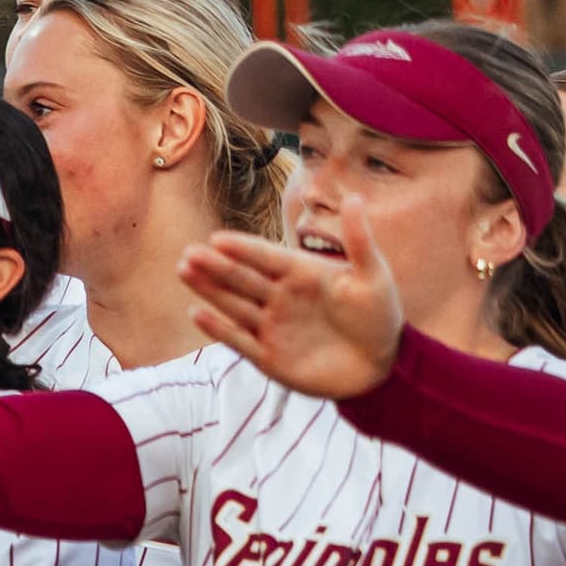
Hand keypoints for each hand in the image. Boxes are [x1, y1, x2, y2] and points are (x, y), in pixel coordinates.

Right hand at [179, 202, 404, 398]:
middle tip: (189, 253)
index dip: (243, 249)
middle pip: (242, 278)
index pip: (266, 257)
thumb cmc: (379, 318)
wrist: (381, 367)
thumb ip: (359, 240)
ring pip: (233, 304)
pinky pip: (239, 340)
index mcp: (302, 274)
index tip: (217, 238)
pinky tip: (197, 313)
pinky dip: (218, 328)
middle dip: (215, 266)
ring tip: (184, 271)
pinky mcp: (267, 356)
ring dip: (209, 289)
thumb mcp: (374, 276)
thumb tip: (353, 198)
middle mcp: (280, 298)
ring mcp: (271, 326)